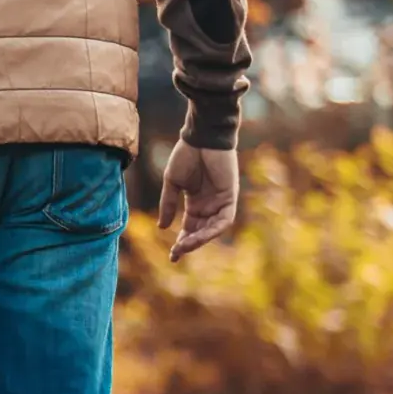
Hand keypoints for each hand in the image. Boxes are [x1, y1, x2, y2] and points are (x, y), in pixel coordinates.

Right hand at [157, 141, 239, 260]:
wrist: (201, 137)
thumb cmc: (186, 156)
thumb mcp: (172, 183)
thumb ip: (168, 204)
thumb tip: (162, 227)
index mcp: (195, 203)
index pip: (189, 228)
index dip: (181, 242)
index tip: (172, 256)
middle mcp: (209, 205)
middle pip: (200, 232)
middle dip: (189, 244)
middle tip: (176, 253)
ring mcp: (220, 202)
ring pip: (212, 229)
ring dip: (199, 239)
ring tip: (183, 246)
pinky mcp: (230, 197)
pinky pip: (224, 220)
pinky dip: (213, 230)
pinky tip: (198, 235)